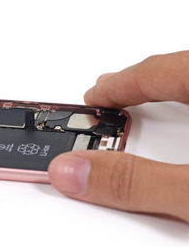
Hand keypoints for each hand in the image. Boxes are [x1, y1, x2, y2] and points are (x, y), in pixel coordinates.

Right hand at [48, 51, 188, 221]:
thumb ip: (137, 182)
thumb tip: (76, 171)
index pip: (156, 72)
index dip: (117, 86)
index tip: (91, 99)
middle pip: (178, 71)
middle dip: (139, 85)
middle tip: (108, 98)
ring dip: (172, 95)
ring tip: (146, 105)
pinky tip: (187, 134)